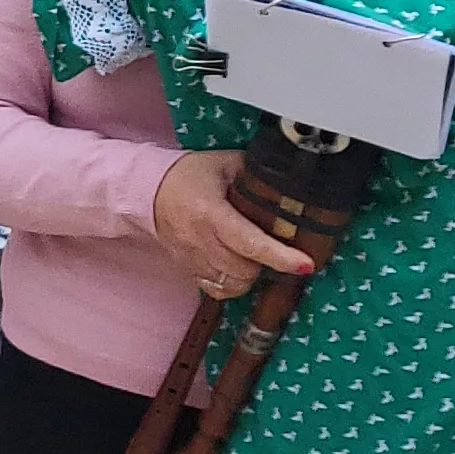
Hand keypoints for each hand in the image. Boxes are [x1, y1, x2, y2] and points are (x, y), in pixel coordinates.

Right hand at [152, 148, 314, 300]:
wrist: (149, 189)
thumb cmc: (190, 175)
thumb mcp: (225, 163)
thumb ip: (257, 174)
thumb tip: (291, 182)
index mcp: (210, 212)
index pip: (249, 242)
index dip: (280, 256)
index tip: (305, 264)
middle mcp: (198, 239)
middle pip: (244, 269)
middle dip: (267, 263)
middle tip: (274, 247)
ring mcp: (191, 257)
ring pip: (232, 283)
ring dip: (250, 274)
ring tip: (253, 255)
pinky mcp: (187, 268)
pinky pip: (217, 290)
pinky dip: (233, 284)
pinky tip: (237, 268)